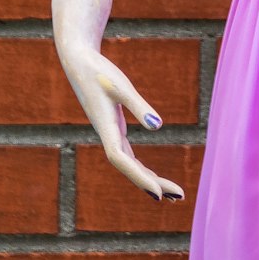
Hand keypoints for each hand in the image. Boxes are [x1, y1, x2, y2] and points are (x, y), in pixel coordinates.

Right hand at [51, 0, 184, 202]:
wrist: (79, 62)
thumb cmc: (100, 71)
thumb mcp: (121, 86)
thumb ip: (139, 105)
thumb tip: (157, 126)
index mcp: (106, 128)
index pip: (123, 161)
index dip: (140, 178)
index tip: (160, 194)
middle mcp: (108, 135)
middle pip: (130, 167)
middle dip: (152, 183)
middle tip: (179, 197)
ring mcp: (110, 133)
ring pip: (129, 164)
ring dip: (148, 179)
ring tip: (173, 194)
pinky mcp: (113, 128)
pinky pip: (128, 155)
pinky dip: (140, 167)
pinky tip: (151, 176)